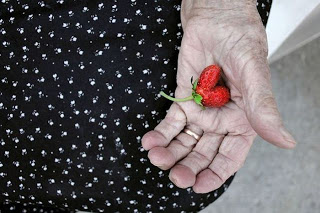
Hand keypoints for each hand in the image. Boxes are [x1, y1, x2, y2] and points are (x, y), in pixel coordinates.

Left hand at [142, 0, 295, 192]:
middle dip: (188, 166)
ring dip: (169, 152)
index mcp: (242, 119)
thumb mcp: (254, 75)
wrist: (214, 19)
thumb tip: (285, 140)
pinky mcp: (182, 99)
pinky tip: (149, 141)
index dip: (216, 174)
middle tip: (175, 175)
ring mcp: (200, 111)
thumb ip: (263, 108)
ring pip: (184, 141)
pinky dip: (159, 133)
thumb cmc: (240, 41)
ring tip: (156, 157)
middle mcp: (220, 120)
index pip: (230, 156)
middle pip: (203, 152)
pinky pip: (170, 122)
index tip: (199, 185)